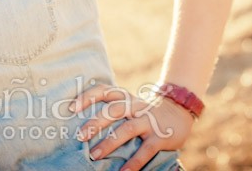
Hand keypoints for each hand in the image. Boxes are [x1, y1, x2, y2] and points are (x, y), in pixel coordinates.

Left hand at [69, 83, 194, 170]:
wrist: (179, 112)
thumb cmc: (144, 111)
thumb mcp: (128, 104)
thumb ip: (110, 109)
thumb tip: (82, 123)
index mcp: (125, 97)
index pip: (104, 90)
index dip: (87, 96)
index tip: (72, 107)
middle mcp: (136, 106)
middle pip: (114, 109)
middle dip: (96, 122)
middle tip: (80, 135)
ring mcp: (148, 120)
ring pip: (128, 129)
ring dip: (110, 143)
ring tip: (94, 156)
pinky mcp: (159, 137)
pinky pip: (145, 150)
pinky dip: (134, 162)